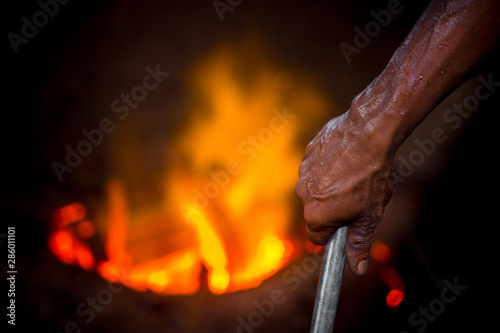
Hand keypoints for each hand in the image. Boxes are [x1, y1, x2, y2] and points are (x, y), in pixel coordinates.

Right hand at [295, 111, 394, 275]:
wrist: (368, 134)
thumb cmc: (370, 175)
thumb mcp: (370, 216)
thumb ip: (359, 243)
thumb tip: (356, 269)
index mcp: (316, 215)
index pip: (318, 237)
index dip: (335, 234)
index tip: (347, 226)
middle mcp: (303, 195)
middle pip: (316, 212)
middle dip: (333, 209)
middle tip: (356, 199)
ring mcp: (303, 172)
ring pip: (315, 189)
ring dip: (330, 187)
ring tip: (354, 177)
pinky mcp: (308, 153)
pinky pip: (316, 168)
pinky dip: (328, 168)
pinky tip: (347, 161)